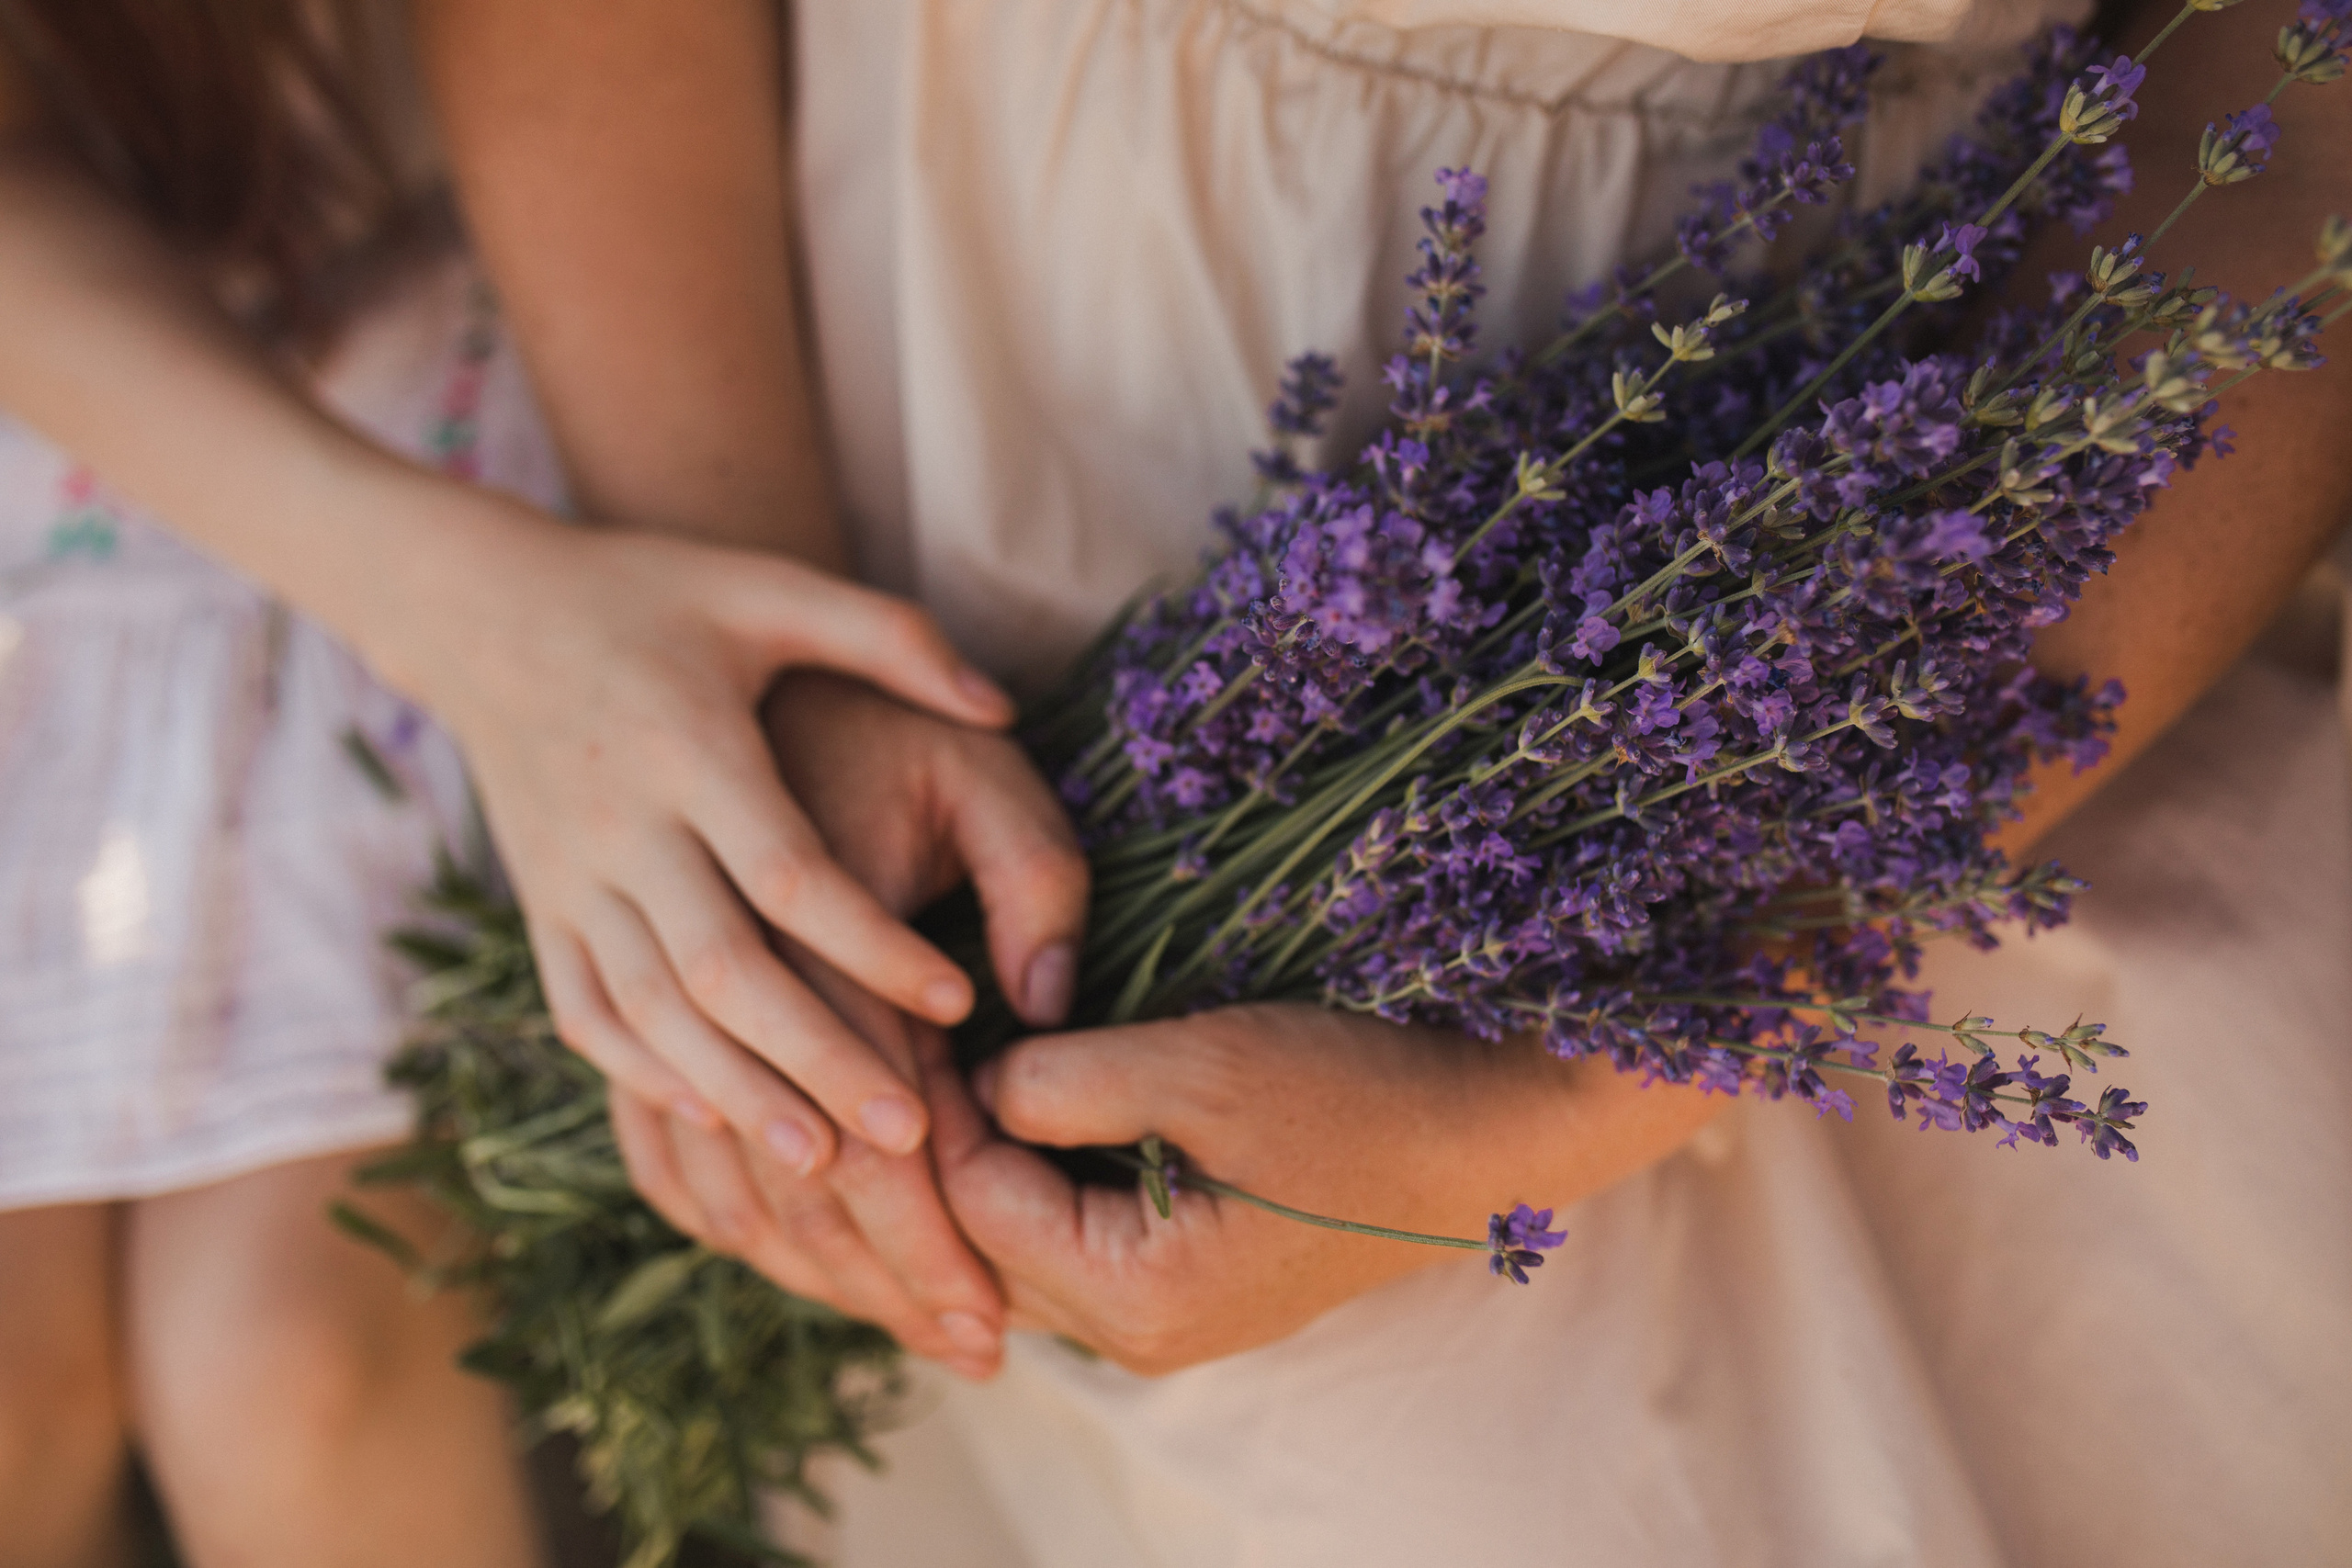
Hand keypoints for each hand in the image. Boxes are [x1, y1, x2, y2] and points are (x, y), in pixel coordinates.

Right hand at [368, 488, 1015, 1170]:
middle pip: (723, 968)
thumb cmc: (658, 595)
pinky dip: (649, 1075)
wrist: (484, 608)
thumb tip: (1001, 703)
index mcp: (691, 747)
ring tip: (827, 1163)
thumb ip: (890, 635)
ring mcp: (567, 876)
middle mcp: (621, 823)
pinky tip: (722, 1119)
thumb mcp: (771, 585)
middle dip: (818, 1058)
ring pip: (652, 1011)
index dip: (873, 944)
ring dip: (737, 1092)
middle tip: (912, 1136)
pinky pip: (586, 1013)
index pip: (790, 872)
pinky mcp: (540, 908)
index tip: (959, 1000)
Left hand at [936, 1003, 1723, 1375]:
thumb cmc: (1356, 1093)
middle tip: (919, 1029)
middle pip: (982, 1243)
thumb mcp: (1204, 1066)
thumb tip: (976, 1082)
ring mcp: (1164, 1321)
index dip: (936, 1104)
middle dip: (946, 1143)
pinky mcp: (1188, 1287)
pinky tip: (1031, 1104)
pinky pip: (1072, 1241)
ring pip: (1021, 1247)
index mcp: (1135, 1295)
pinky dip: (1039, 1177)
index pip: (973, 1202)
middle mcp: (1138, 1335)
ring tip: (965, 1057)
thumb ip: (1068, 1080)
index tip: (916, 1009)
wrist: (1483, 1134)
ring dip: (989, 1161)